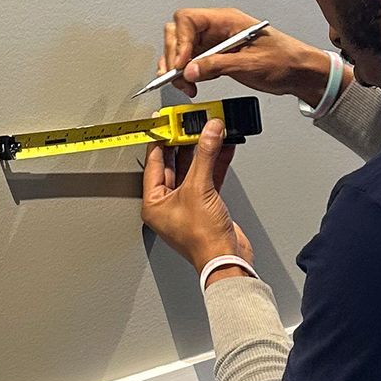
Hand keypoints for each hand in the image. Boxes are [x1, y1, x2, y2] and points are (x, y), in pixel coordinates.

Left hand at [141, 121, 253, 272]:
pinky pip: (208, 177)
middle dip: (185, 142)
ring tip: (211, 130)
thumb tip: (209, 131)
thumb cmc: (203, 241)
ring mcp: (187, 204)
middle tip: (191, 122)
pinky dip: (216, 162)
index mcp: (153, 202)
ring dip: (203, 150)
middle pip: (174, 163)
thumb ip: (205, 155)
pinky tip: (223, 147)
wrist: (227, 259)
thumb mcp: (200, 189)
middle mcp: (167, 203)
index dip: (161, 139)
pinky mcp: (206, 205)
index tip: (168, 120)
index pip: (154, 162)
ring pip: (193, 169)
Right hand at [161, 7, 334, 103]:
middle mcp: (218, 28)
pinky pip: (190, 61)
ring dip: (177, 67)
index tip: (181, 63)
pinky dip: (185, 73)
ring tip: (185, 85)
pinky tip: (191, 85)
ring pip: (181, 48)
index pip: (189, 20)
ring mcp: (215, 42)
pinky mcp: (215, 57)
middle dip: (174, 55)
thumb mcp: (251, 64)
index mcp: (227, 20)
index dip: (179, 41)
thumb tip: (189, 70)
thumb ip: (218, 66)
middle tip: (178, 77)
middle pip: (179, 32)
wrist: (300, 73)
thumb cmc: (285, 61)